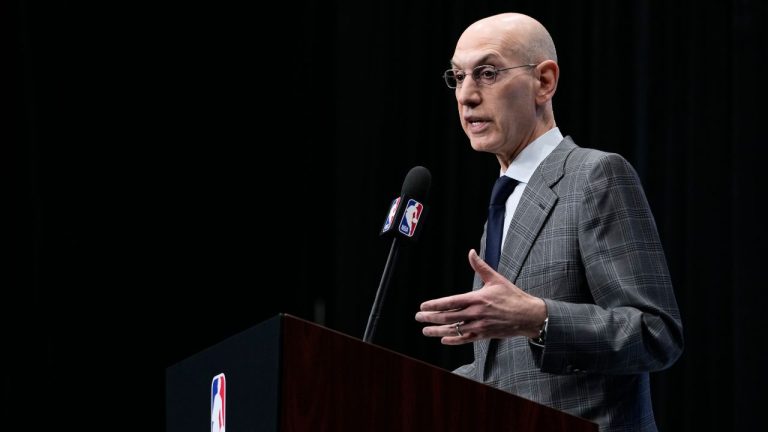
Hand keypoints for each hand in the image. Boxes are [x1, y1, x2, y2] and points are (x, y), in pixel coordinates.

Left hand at [415, 249, 546, 344]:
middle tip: (418, 317)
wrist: (529, 316)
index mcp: (477, 298)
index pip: (451, 302)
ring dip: (438, 331)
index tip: (423, 306)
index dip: (435, 305)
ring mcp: (480, 326)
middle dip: (431, 318)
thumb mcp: (496, 279)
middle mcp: (477, 313)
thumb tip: (471, 252)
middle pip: (449, 317)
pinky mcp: (484, 335)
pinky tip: (444, 339)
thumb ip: (480, 266)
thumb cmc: (513, 296)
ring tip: (426, 330)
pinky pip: (466, 339)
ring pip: (455, 330)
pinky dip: (454, 340)